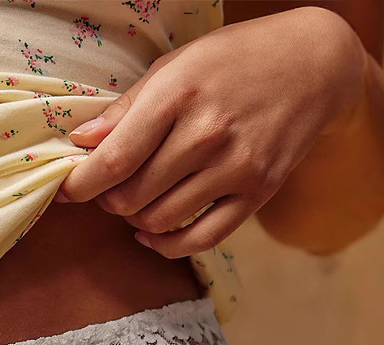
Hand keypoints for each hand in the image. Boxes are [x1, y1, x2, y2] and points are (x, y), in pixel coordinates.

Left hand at [53, 7, 367, 258]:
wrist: (315, 64)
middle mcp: (207, 134)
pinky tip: (150, 234)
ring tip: (135, 200)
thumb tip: (82, 143)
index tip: (67, 190)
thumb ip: (127, 109)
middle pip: (132, 196)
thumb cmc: (235, 61)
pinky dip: (166, 245)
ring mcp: (235, 167)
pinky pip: (200, 240)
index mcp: (179, 94)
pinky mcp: (256, 192)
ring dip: (136, 219)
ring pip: (160, 220)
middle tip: (109, 188)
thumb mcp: (176, 66)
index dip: (81, 184)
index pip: (114, 159)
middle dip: (108, 200)